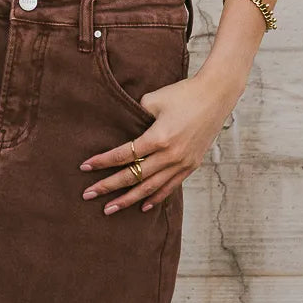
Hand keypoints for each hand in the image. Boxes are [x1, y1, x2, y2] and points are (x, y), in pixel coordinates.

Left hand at [79, 71, 240, 212]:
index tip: (85, 167)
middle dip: (108, 187)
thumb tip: (123, 131)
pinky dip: (155, 198)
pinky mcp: (191, 165)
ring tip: (109, 209)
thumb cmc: (183, 93)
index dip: (102, 162)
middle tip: (88, 195)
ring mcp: (182, 163)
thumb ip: (136, 116)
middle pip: (133, 176)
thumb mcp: (154, 99)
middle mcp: (170, 155)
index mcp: (158, 137)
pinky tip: (142, 206)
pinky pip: (170, 187)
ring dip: (128, 199)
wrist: (217, 94)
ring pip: (150, 187)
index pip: (124, 155)